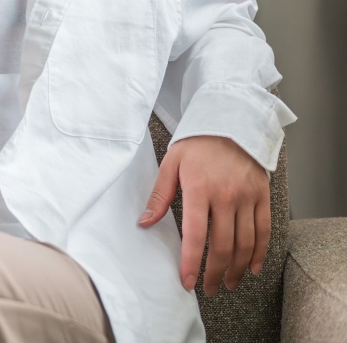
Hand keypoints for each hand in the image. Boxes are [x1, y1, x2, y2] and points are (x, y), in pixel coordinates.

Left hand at [139, 135, 269, 295]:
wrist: (231, 121)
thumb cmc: (197, 143)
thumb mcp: (172, 162)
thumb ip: (159, 194)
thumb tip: (144, 222)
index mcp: (199, 188)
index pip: (196, 235)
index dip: (192, 263)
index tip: (187, 282)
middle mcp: (226, 196)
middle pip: (223, 246)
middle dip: (214, 273)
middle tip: (207, 288)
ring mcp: (247, 197)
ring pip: (245, 244)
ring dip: (237, 269)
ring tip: (227, 283)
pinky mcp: (263, 197)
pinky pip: (264, 231)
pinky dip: (259, 253)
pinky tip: (252, 268)